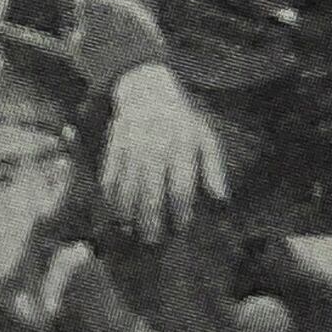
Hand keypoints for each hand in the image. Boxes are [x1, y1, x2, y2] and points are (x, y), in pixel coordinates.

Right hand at [101, 64, 225, 235]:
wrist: (146, 90)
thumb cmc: (182, 121)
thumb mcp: (205, 137)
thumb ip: (214, 169)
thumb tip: (222, 200)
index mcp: (182, 146)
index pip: (181, 187)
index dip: (181, 211)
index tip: (180, 228)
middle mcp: (155, 147)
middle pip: (150, 192)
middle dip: (150, 219)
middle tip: (152, 241)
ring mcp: (131, 147)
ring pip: (127, 188)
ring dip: (127, 213)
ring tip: (129, 232)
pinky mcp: (113, 147)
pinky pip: (109, 176)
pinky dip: (109, 197)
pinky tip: (112, 213)